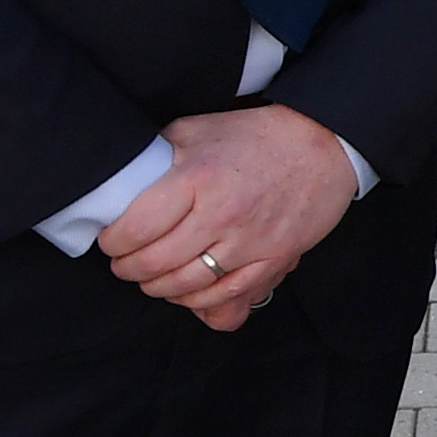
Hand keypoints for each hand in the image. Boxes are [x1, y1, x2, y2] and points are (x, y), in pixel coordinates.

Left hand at [100, 102, 357, 330]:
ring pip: (187, 289)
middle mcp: (222, 217)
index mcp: (197, 180)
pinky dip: (201, 306)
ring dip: (159, 289)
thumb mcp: (199, 129)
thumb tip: (127, 179)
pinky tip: (190, 294)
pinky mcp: (273, 263)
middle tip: (124, 262)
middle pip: (155, 264)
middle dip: (128, 269)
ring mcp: (250, 245)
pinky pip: (228, 303)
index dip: (113, 242)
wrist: (324, 145)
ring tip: (152, 278)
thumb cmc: (259, 136)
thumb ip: (160, 155)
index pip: (136, 229)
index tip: (111, 240)